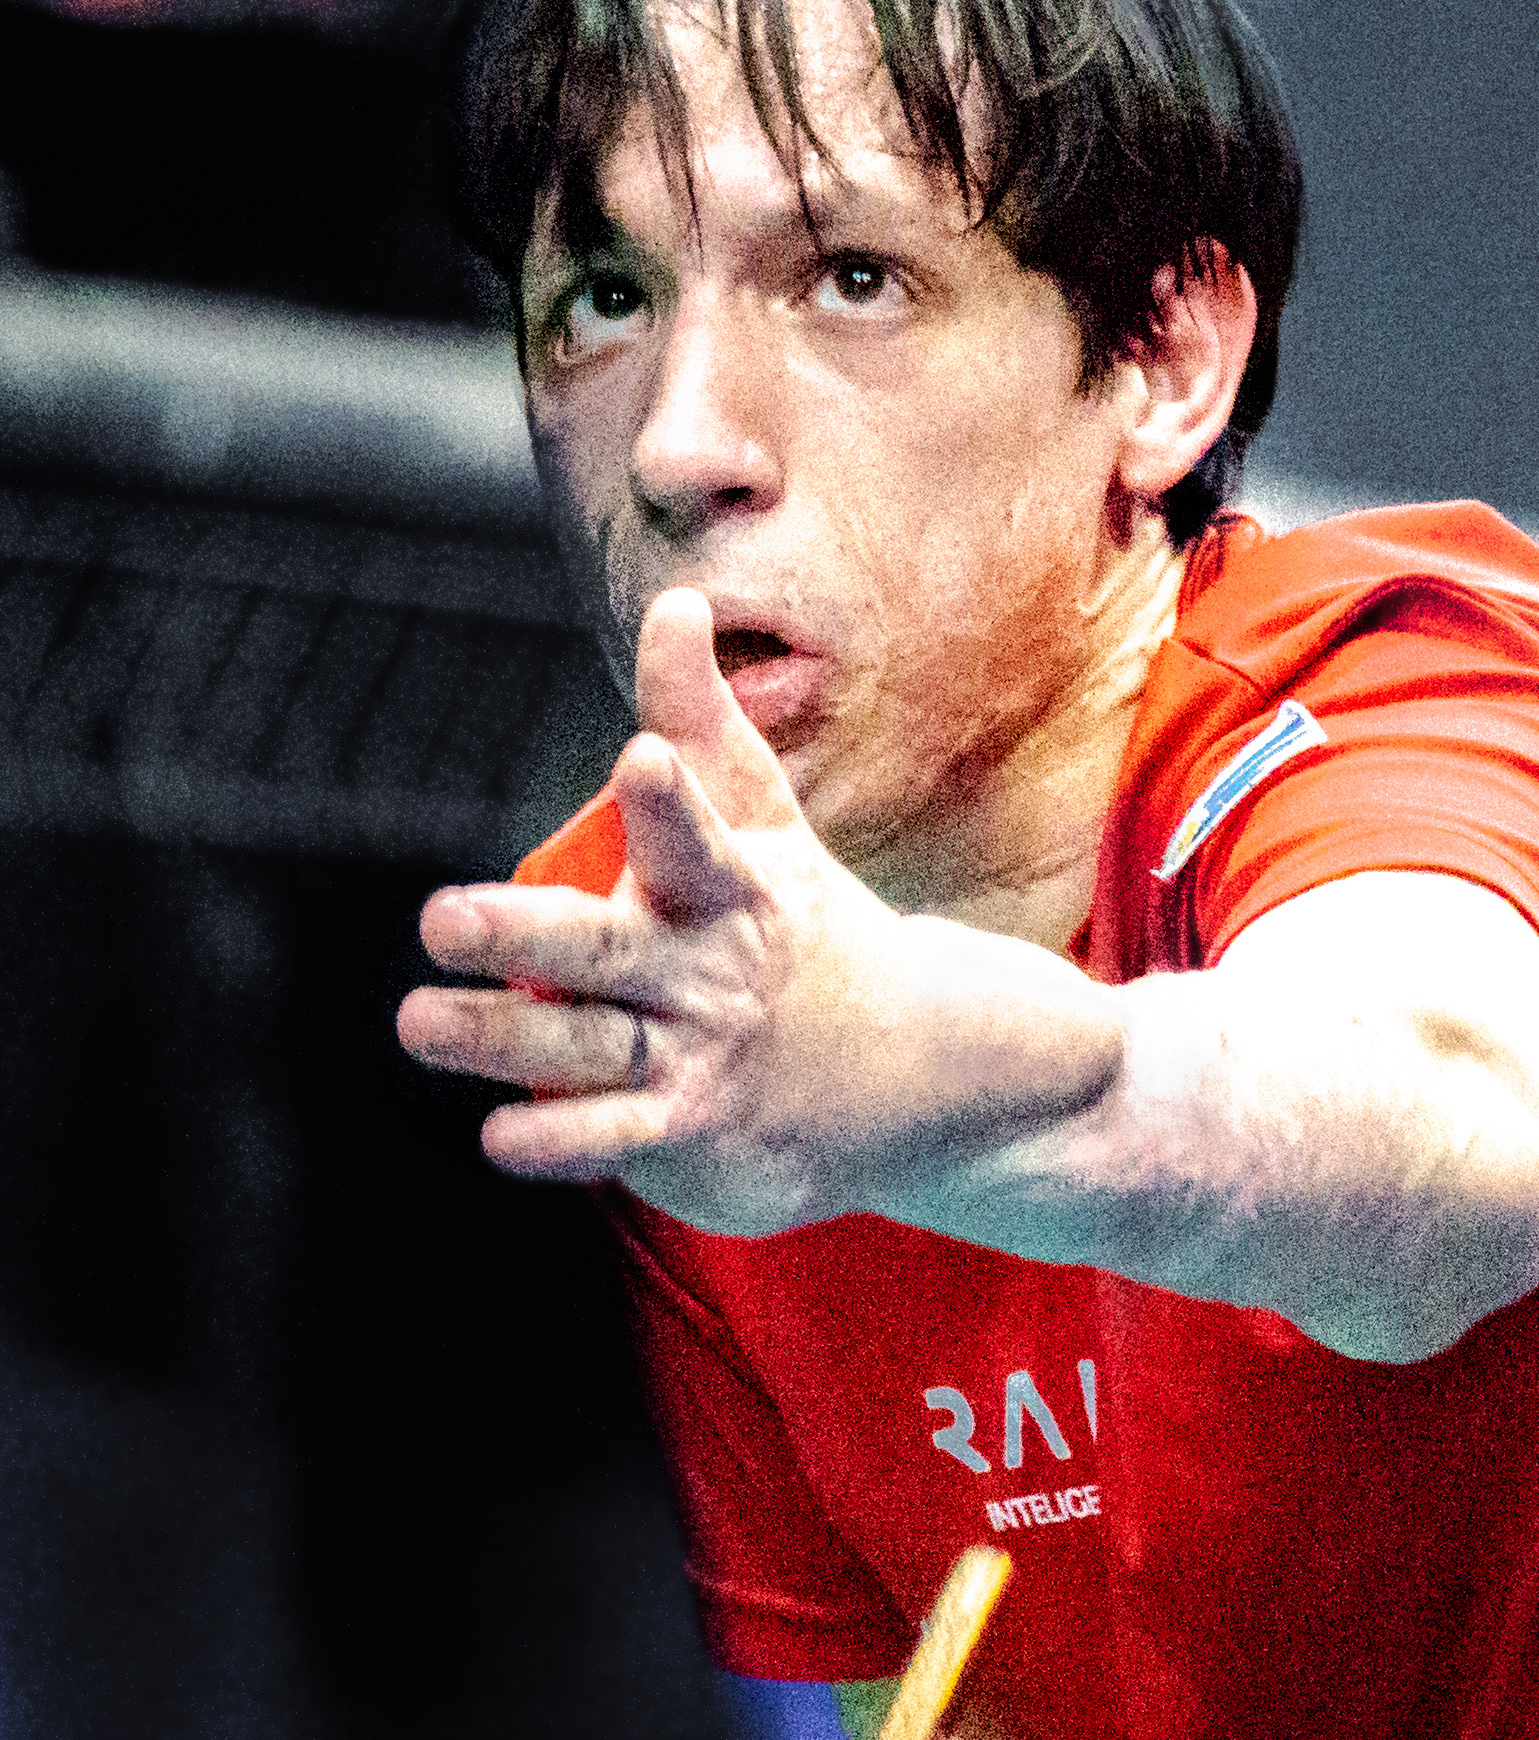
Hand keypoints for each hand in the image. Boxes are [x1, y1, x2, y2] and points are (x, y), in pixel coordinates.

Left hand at [396, 589, 893, 1230]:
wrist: (918, 1069)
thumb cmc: (808, 921)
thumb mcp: (768, 820)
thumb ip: (704, 718)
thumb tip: (674, 599)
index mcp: (732, 886)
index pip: (697, 836)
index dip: (669, 801)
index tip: (642, 761)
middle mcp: (711, 971)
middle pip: (605, 952)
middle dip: (521, 935)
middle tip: (440, 918)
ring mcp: (702, 1056)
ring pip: (585, 1048)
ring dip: (497, 1040)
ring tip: (419, 1019)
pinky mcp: (695, 1131)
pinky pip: (615, 1137)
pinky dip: (559, 1139)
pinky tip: (499, 1135)